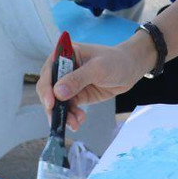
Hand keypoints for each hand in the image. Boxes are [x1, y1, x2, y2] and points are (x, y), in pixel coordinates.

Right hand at [37, 39, 152, 131]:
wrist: (131, 69)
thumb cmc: (115, 61)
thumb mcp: (97, 68)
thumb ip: (77, 79)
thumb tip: (57, 93)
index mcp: (65, 55)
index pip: (49, 71)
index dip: (46, 87)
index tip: (51, 102)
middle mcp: (63, 69)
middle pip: (49, 89)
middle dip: (53, 106)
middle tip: (60, 119)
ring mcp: (69, 83)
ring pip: (58, 102)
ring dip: (63, 114)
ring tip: (74, 123)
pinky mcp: (77, 95)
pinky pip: (69, 108)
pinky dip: (71, 116)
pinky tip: (79, 121)